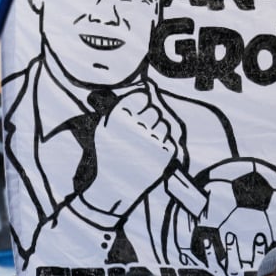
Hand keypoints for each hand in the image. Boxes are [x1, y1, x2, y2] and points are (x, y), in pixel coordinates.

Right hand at [82, 90, 177, 214]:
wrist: (114, 187)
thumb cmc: (108, 155)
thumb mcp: (105, 127)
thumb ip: (122, 105)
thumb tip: (147, 87)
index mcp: (119, 117)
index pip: (142, 96)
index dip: (142, 103)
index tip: (137, 112)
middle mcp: (136, 125)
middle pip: (155, 109)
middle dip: (150, 117)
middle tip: (141, 131)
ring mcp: (152, 139)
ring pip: (165, 123)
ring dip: (158, 130)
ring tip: (146, 142)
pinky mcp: (164, 153)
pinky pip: (170, 138)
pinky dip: (163, 144)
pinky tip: (151, 153)